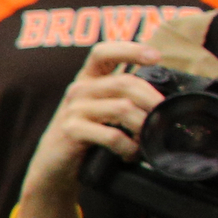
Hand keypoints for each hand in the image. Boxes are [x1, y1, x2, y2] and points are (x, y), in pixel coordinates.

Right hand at [22, 39, 162, 206]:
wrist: (53, 167)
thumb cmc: (85, 138)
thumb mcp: (101, 112)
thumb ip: (123, 99)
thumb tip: (163, 101)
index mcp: (88, 80)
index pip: (104, 52)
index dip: (130, 50)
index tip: (156, 57)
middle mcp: (79, 90)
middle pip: (125, 82)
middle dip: (152, 100)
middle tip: (164, 118)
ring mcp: (73, 110)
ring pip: (123, 108)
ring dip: (143, 127)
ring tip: (147, 141)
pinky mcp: (71, 131)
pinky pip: (112, 135)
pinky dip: (129, 147)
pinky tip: (129, 154)